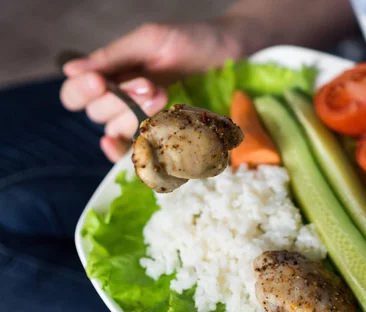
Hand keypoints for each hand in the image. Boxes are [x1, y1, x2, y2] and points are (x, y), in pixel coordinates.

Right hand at [60, 20, 251, 161]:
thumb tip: (71, 70)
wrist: (231, 51)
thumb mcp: (151, 40)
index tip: (99, 82)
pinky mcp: (166, 137)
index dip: (82, 92)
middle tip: (150, 84)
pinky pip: (138, 153)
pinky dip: (130, 152)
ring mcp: (145, 120)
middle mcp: (123, 100)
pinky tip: (134, 144)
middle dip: (121, 99)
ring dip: (137, 115)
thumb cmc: (191, 40)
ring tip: (164, 95)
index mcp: (113, 74)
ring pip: (119, 130)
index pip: (76, 94)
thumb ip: (113, 57)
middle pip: (98, 114)